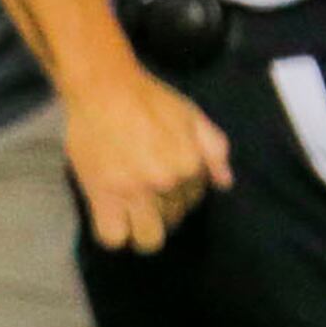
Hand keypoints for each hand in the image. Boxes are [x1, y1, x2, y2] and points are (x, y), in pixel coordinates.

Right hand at [60, 64, 236, 252]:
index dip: (179, 193)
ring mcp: (133, 191)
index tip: (162, 180)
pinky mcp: (102, 195)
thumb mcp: (192, 115)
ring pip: (148, 239)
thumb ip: (214, 148)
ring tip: (130, 211)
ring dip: (142, 228)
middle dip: (163, 212)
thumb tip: (223, 184)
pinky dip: (114, 233)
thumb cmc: (148, 98)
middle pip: (173, 222)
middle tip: (146, 196)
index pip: (194, 201)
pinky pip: (113, 237)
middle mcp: (166, 182)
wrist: (102, 87)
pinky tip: (111, 216)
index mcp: (190, 164)